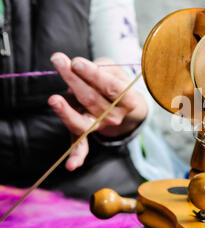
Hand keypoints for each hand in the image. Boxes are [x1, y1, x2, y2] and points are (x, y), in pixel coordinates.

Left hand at [48, 52, 147, 170]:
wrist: (119, 101)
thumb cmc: (113, 82)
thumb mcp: (113, 71)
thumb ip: (100, 69)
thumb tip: (74, 66)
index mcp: (129, 101)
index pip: (111, 88)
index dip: (93, 75)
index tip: (77, 62)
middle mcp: (116, 117)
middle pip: (92, 100)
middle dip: (73, 80)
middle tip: (59, 61)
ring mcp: (101, 127)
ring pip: (81, 119)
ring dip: (65, 109)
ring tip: (54, 98)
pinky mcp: (86, 133)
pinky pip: (82, 146)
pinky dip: (77, 157)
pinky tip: (71, 166)